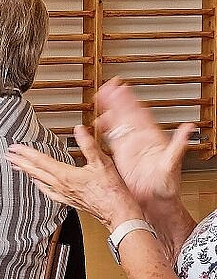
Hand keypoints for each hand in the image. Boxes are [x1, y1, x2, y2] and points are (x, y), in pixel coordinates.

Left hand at [6, 125, 144, 230]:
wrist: (117, 213)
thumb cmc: (111, 191)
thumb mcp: (102, 163)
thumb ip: (89, 145)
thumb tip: (79, 130)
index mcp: (65, 175)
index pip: (40, 161)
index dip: (26, 152)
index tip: (14, 147)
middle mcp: (60, 185)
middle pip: (34, 171)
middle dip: (20, 162)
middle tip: (8, 155)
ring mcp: (62, 194)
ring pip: (39, 181)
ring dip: (26, 172)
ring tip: (16, 166)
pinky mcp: (68, 200)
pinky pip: (47, 191)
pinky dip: (39, 185)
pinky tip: (37, 183)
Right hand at [95, 77, 192, 203]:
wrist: (154, 202)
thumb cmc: (166, 187)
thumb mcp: (173, 166)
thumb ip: (178, 146)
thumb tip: (189, 128)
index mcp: (151, 138)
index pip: (139, 112)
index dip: (130, 99)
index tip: (121, 86)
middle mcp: (140, 138)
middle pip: (126, 113)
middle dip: (116, 99)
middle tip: (107, 85)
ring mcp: (130, 145)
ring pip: (117, 122)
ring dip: (109, 110)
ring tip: (100, 97)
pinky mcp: (121, 154)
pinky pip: (111, 137)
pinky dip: (104, 128)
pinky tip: (98, 122)